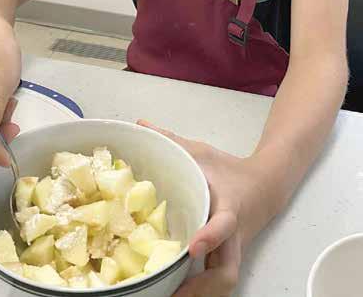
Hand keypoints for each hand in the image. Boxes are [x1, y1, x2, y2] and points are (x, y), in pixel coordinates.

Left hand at [137, 120, 270, 296]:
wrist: (265, 185)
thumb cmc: (228, 170)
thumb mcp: (200, 151)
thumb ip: (170, 140)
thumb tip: (140, 124)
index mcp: (228, 207)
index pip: (224, 224)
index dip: (210, 237)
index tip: (192, 247)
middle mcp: (232, 236)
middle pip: (227, 272)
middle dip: (202, 288)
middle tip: (172, 296)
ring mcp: (231, 251)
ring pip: (223, 283)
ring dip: (199, 295)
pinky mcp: (226, 259)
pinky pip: (215, 282)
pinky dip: (197, 291)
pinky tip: (172, 294)